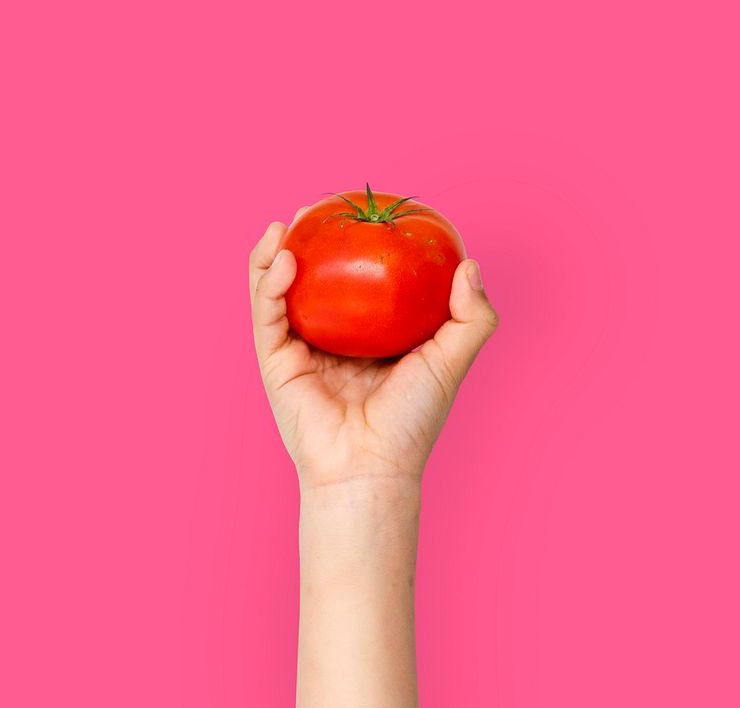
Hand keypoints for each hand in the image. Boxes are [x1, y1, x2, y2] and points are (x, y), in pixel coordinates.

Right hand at [248, 212, 498, 491]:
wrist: (371, 466)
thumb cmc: (413, 422)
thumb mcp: (451, 362)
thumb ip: (471, 318)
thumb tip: (469, 265)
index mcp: (369, 340)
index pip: (359, 284)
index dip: (357, 248)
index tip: (365, 215)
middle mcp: (332, 341)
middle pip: (314, 281)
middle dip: (309, 243)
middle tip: (318, 209)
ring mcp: (300, 351)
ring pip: (280, 291)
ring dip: (276, 254)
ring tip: (290, 223)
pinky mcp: (275, 362)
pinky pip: (268, 313)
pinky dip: (268, 282)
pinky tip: (282, 256)